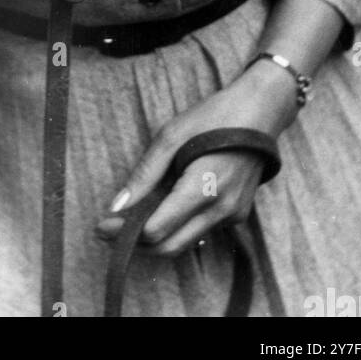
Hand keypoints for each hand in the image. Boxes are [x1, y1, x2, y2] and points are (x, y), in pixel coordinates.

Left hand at [95, 59, 297, 256]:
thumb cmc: (213, 118)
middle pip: (170, 246)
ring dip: (155, 237)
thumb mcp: (171, 136)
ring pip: (185, 242)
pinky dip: (176, 227)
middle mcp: (221, 211)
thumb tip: (117, 205)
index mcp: (203, 189)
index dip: (125, 232)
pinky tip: (160, 208)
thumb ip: (144, 174)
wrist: (260, 112)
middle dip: (136, 244)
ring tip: (129, 219)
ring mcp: (233, 216)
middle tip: (108, 230)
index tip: (101, 225)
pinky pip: (200, 230)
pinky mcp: (237, 214)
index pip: (158, 231)